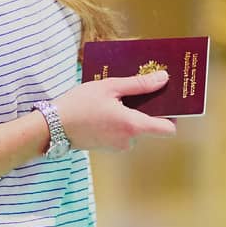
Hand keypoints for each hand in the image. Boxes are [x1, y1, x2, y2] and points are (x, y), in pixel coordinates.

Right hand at [52, 69, 176, 152]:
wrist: (52, 127)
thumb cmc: (79, 104)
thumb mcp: (109, 87)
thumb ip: (139, 85)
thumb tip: (163, 79)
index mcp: (132, 125)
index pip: (167, 128)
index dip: (173, 115)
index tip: (170, 100)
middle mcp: (128, 140)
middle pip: (150, 125)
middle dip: (147, 108)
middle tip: (139, 89)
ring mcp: (118, 146)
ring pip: (134, 128)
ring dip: (130, 113)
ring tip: (116, 96)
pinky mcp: (107, 147)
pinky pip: (122, 132)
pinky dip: (119, 121)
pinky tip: (106, 107)